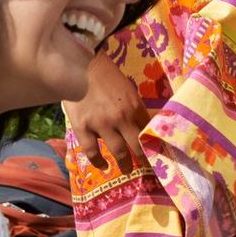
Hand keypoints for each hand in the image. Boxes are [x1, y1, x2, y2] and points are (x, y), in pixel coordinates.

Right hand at [62, 53, 149, 170]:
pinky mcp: (83, 128)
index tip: (156, 151)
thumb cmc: (105, 75)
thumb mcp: (127, 88)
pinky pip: (92, 152)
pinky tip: (103, 165)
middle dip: (143, 158)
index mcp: (134, 105)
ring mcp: (102, 124)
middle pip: (137, 146)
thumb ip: (135, 107)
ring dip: (125, 164)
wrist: (79, 66)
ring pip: (118, 152)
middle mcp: (121, 117)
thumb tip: (146, 123)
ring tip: (128, 170)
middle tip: (145, 166)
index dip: (153, 142)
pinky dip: (99, 162)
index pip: (148, 130)